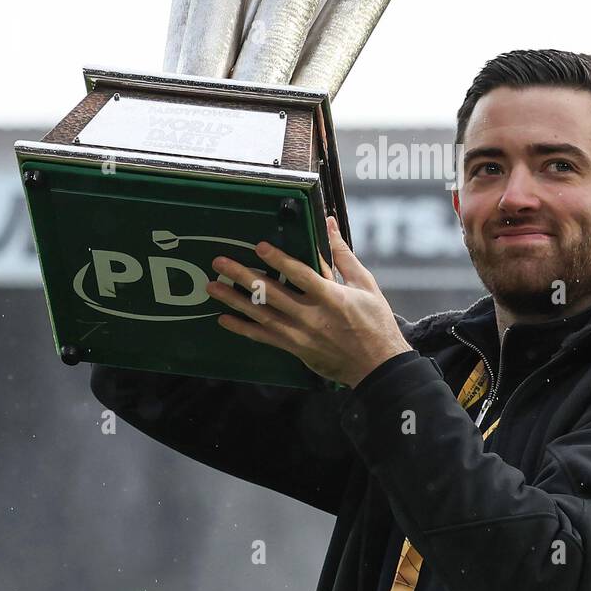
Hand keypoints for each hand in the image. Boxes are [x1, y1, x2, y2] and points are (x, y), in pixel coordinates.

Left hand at [206, 215, 413, 387]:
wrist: (377, 366)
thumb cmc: (374, 321)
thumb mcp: (364, 284)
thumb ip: (342, 255)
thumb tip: (329, 224)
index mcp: (331, 297)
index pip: (300, 274)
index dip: (278, 260)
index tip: (258, 247)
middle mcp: (311, 316)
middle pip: (271, 293)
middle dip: (242, 276)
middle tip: (220, 263)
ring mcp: (300, 334)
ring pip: (261, 315)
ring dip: (234, 300)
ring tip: (213, 287)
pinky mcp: (295, 348)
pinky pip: (264, 338)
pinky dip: (243, 329)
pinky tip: (224, 319)